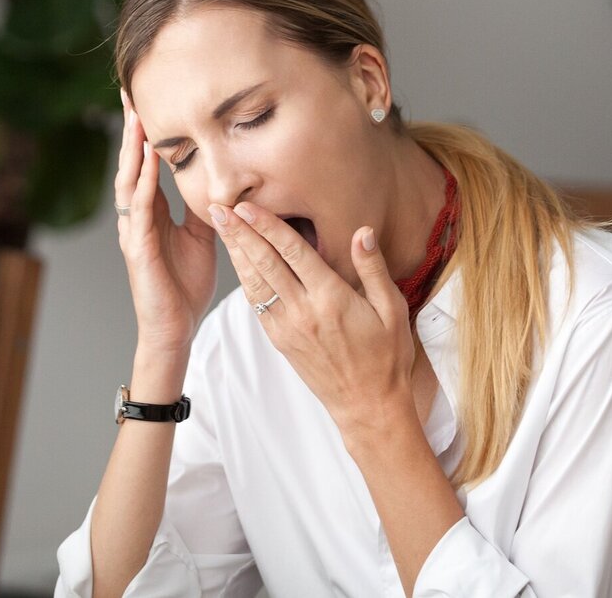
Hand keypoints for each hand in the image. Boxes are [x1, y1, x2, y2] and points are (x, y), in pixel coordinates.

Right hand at [115, 92, 215, 356]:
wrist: (174, 329)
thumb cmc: (184, 286)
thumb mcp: (202, 236)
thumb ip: (205, 207)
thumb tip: (221, 180)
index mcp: (151, 212)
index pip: (145, 162)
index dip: (144, 131)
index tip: (146, 98)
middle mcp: (136, 216)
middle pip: (130, 162)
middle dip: (131, 127)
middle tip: (131, 90)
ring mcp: (133, 231)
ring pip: (129, 180)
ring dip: (133, 147)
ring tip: (137, 115)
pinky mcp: (137, 248)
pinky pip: (139, 208)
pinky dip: (143, 181)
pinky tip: (147, 159)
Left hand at [209, 201, 414, 436]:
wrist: (368, 405)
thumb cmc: (386, 356)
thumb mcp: (392, 309)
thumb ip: (373, 268)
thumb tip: (362, 231)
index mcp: (331, 298)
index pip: (292, 253)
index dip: (267, 226)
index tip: (247, 206)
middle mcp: (303, 311)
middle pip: (264, 263)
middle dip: (240, 233)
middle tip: (219, 207)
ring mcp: (287, 327)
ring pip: (254, 282)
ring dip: (235, 252)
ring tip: (220, 226)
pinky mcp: (279, 340)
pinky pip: (257, 304)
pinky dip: (244, 279)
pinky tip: (237, 261)